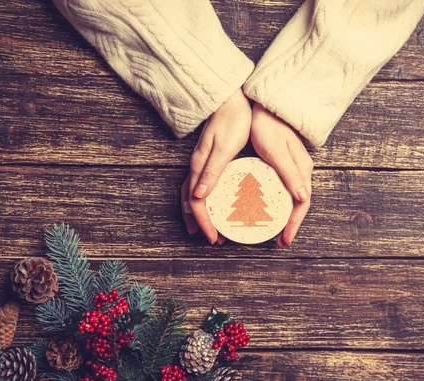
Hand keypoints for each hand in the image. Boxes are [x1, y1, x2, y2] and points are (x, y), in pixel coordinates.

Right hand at [181, 89, 251, 243]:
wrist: (230, 98)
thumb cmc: (232, 121)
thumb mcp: (224, 147)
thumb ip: (212, 171)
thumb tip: (199, 196)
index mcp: (201, 167)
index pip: (196, 202)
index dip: (204, 222)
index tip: (214, 237)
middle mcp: (197, 167)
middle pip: (190, 201)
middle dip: (200, 222)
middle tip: (212, 239)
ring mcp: (201, 163)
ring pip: (192, 194)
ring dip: (199, 213)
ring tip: (207, 227)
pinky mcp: (208, 159)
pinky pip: (200, 185)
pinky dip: (203, 200)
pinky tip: (213, 203)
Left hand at [250, 103, 312, 248]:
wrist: (266, 104)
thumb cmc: (268, 125)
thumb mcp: (276, 151)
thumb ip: (290, 174)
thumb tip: (303, 199)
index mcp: (301, 169)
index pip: (302, 203)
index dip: (294, 224)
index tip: (285, 240)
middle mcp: (301, 170)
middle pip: (299, 203)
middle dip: (290, 224)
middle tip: (279, 242)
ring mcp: (293, 167)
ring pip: (293, 197)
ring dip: (286, 215)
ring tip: (275, 231)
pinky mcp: (284, 163)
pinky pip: (285, 188)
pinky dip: (279, 203)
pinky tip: (270, 208)